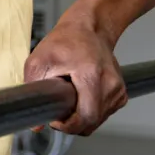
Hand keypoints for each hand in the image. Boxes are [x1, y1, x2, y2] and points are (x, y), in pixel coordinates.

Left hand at [24, 14, 125, 134]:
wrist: (89, 29)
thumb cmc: (65, 41)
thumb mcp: (38, 61)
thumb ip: (33, 90)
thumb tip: (36, 124)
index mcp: (92, 75)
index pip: (86, 116)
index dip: (68, 126)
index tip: (55, 120)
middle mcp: (111, 84)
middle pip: (92, 122)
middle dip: (72, 123)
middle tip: (57, 111)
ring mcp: (118, 89)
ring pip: (98, 120)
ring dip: (81, 118)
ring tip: (68, 100)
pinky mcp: (121, 93)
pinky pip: (105, 113)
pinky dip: (91, 112)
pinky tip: (80, 98)